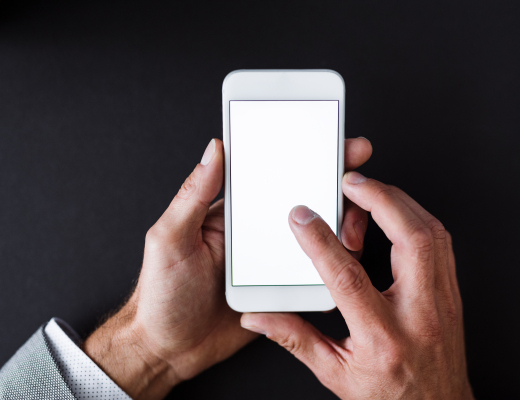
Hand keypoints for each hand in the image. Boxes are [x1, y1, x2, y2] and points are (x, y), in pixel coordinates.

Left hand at [83, 137, 372, 398]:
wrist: (170, 349)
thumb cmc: (162, 293)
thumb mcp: (169, 238)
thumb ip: (193, 194)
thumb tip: (215, 149)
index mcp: (233, 213)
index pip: (270, 174)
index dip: (299, 154)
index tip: (327, 138)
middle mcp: (258, 232)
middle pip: (302, 200)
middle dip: (333, 181)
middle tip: (357, 171)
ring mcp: (273, 262)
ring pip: (316, 236)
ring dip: (340, 225)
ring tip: (354, 224)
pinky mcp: (283, 291)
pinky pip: (314, 274)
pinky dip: (333, 265)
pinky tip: (345, 259)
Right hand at [241, 172, 473, 399]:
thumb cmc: (389, 396)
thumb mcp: (335, 374)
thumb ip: (295, 339)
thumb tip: (258, 318)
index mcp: (382, 338)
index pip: (349, 279)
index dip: (321, 242)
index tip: (302, 217)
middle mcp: (419, 314)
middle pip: (410, 240)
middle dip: (380, 199)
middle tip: (351, 182)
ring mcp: (442, 301)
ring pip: (431, 234)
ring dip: (400, 202)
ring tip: (370, 189)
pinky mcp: (451, 292)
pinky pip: (440, 241)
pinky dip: (416, 216)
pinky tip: (396, 211)